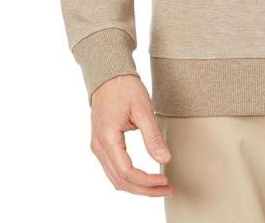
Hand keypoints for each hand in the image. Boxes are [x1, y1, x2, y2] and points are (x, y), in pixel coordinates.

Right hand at [89, 74, 174, 196]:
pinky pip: (113, 169)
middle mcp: (98, 147)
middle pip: (120, 181)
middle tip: (167, 189)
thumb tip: (165, 160)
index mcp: (107, 138)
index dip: (147, 181)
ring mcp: (97, 146)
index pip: (127, 172)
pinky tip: (145, 177)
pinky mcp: (101, 144)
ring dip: (137, 186)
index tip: (166, 179)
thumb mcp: (143, 109)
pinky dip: (129, 178)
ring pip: (115, 179)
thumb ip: (152, 136)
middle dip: (145, 190)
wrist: (108, 74)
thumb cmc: (125, 87)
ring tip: (159, 186)